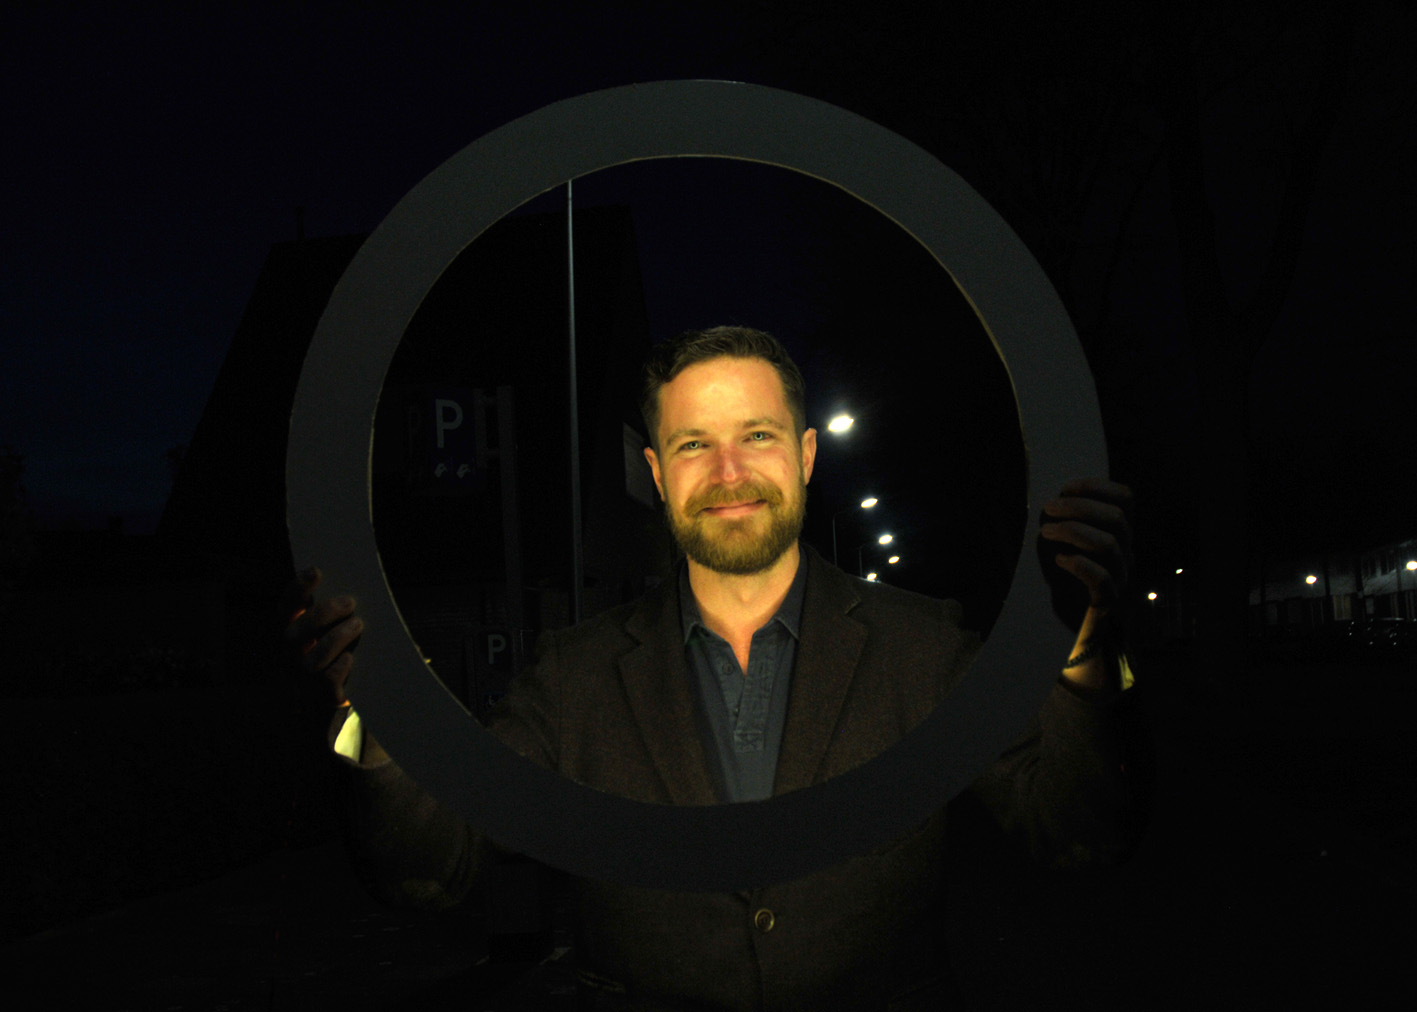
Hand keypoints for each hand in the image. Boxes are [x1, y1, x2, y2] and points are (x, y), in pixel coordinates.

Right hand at [281, 567, 361, 704]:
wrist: (343, 696)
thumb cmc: (342, 649)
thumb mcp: (336, 627)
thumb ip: (337, 610)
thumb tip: (353, 587)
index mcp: (293, 632)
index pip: (287, 608)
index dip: (297, 589)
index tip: (317, 571)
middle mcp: (291, 656)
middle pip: (294, 634)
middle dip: (321, 615)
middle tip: (349, 602)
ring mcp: (305, 678)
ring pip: (310, 661)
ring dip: (334, 640)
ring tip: (357, 624)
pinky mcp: (323, 697)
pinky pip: (326, 684)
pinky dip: (337, 670)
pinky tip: (349, 658)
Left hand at [1039, 477, 1132, 617]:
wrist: (1065, 619)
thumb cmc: (1061, 572)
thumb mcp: (1062, 538)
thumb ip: (1067, 517)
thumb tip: (1055, 497)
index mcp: (1117, 531)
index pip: (1125, 498)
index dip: (1098, 487)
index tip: (1066, 487)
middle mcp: (1125, 550)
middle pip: (1116, 518)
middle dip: (1079, 507)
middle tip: (1048, 508)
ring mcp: (1119, 575)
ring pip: (1109, 545)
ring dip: (1073, 532)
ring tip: (1045, 531)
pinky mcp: (1107, 599)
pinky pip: (1102, 579)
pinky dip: (1079, 565)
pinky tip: (1060, 560)